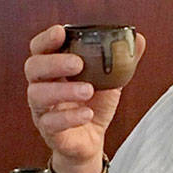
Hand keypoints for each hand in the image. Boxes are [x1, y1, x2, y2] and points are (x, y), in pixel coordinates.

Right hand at [25, 25, 146, 172]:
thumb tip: (139, 39)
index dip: (46, 39)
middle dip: (54, 62)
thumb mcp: (110, 80)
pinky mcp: (49, 131)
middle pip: (33, 67)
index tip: (61, 31)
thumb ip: (121, 60)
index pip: (39, 48)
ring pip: (37, 95)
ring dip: (63, 90)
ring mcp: (42, 109)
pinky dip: (70, 117)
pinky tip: (88, 113)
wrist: (91, 140)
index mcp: (54, 69)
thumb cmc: (94, 104)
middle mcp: (42, 86)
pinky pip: (50, 122)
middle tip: (78, 64)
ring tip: (88, 91)